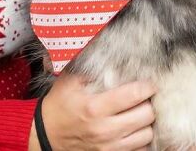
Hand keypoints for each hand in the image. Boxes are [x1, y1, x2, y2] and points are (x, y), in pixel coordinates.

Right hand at [30, 73, 155, 150]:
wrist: (46, 135)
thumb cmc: (60, 104)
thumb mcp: (69, 81)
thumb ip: (91, 68)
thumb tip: (113, 54)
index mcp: (95, 107)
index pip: (133, 95)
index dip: (147, 87)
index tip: (149, 83)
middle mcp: (104, 130)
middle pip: (146, 116)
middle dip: (148, 103)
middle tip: (144, 98)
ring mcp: (108, 147)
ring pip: (146, 135)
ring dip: (146, 123)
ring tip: (140, 113)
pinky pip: (139, 150)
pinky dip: (141, 139)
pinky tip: (135, 129)